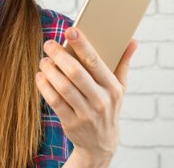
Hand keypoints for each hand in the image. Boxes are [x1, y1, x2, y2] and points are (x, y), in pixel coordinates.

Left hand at [34, 26, 137, 166]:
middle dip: (59, 55)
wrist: (101, 143)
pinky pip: (55, 101)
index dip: (82, 44)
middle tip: (48, 44)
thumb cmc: (107, 106)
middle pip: (76, 73)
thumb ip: (123, 62)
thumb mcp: (119, 88)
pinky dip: (45, 86)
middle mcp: (101, 100)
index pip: (95, 61)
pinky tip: (40, 76)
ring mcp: (86, 113)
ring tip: (44, 60)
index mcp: (113, 87)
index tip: (69, 30)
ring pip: (63, 87)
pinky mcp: (71, 123)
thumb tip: (132, 40)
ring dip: (50, 70)